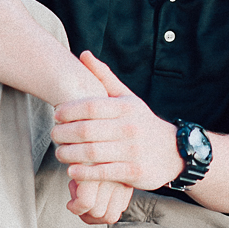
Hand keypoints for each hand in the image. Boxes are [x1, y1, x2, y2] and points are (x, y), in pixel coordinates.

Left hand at [53, 52, 183, 220]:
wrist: (174, 152)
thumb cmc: (143, 123)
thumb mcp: (128, 98)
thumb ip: (105, 77)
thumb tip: (84, 54)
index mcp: (127, 107)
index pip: (91, 106)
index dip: (69, 110)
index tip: (56, 114)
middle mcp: (130, 127)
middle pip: (87, 131)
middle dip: (64, 134)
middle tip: (53, 135)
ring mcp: (133, 151)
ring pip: (92, 153)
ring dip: (69, 154)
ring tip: (59, 153)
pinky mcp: (134, 172)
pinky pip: (103, 173)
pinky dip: (84, 173)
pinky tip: (72, 171)